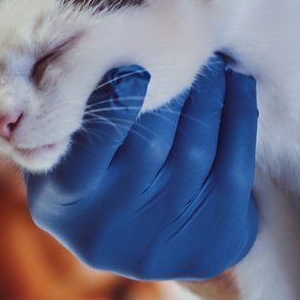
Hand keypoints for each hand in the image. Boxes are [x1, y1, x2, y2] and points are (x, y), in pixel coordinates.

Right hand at [25, 56, 259, 280]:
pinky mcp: (210, 247)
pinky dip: (239, 117)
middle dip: (172, 92)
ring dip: (208, 97)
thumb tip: (90, 56)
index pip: (84, 159)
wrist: (153, 229)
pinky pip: (234, 169)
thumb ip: (71, 106)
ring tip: (212, 66)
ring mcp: (160, 247)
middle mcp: (105, 234)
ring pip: (194, 153)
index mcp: (59, 205)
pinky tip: (238, 85)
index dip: (114, 111)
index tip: (135, 69)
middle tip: (185, 53)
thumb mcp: (67, 140)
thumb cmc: (100, 161)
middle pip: (148, 148)